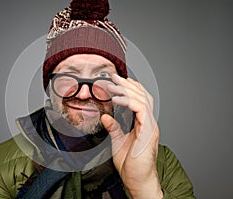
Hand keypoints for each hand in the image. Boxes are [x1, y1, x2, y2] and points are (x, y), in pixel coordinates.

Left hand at [101, 74, 162, 197]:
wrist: (136, 180)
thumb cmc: (130, 164)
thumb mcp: (118, 141)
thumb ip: (114, 128)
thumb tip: (105, 116)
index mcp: (143, 124)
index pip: (140, 100)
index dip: (130, 89)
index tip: (116, 82)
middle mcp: (149, 123)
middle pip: (142, 96)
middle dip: (127, 84)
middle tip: (113, 76)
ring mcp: (150, 126)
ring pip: (143, 99)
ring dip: (127, 90)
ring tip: (113, 84)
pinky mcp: (148, 132)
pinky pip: (140, 110)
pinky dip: (128, 102)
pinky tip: (117, 99)